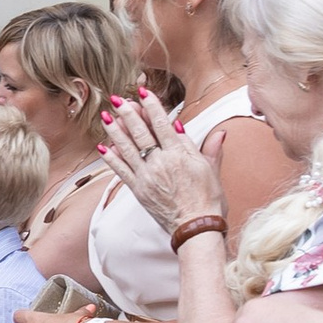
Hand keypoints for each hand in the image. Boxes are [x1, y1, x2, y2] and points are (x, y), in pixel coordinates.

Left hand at [99, 86, 225, 233]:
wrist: (196, 228)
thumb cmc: (208, 200)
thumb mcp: (212, 171)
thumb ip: (211, 149)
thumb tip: (219, 132)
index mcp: (179, 154)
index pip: (162, 124)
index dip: (151, 107)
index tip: (143, 93)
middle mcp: (161, 162)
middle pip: (141, 132)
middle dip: (128, 113)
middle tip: (117, 99)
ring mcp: (147, 176)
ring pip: (127, 148)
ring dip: (115, 131)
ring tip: (105, 116)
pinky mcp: (138, 190)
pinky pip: (121, 171)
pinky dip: (111, 159)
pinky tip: (103, 147)